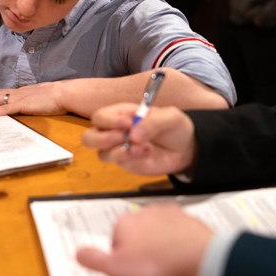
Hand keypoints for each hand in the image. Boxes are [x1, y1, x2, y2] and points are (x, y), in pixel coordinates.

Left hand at [0, 82, 66, 117]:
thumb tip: (29, 105)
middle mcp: (17, 93)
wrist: (65, 93)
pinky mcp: (22, 106)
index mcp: (22, 92)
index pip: (0, 93)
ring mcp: (19, 98)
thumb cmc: (57, 97)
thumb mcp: (42, 98)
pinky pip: (4, 110)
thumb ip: (33, 101)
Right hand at [76, 205, 213, 275]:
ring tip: (167, 267)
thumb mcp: (117, 269)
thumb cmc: (156, 265)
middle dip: (140, 252)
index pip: (115, 243)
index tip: (133, 274)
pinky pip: (176, 232)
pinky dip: (177, 243)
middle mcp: (143, 212)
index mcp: (123, 222)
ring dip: (159, 247)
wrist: (200, 257)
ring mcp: (167, 213)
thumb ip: (93, 260)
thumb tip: (77, 252)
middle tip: (150, 273)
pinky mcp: (188, 219)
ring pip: (156, 233)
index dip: (122, 261)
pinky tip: (181, 257)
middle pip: (135, 236)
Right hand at [82, 104, 196, 175]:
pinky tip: (145, 152)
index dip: (109, 120)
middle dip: (102, 138)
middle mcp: (114, 131)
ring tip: (139, 147)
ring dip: (118, 151)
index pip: (101, 116)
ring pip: (100, 153)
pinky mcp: (126, 162)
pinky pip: (118, 162)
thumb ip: (153, 122)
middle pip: (89, 136)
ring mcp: (118, 148)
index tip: (127, 124)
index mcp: (121, 114)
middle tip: (122, 137)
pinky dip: (130, 157)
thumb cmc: (174, 126)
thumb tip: (134, 135)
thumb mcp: (170, 117)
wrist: (186, 148)